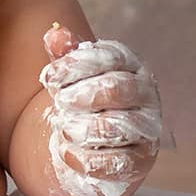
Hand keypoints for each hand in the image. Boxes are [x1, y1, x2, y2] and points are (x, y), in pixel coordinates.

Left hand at [39, 25, 160, 195]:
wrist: (89, 146)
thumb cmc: (81, 101)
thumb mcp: (71, 76)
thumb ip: (64, 54)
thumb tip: (54, 32)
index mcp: (130, 65)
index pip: (110, 56)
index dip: (75, 65)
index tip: (48, 77)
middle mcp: (145, 94)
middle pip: (116, 88)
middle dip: (80, 96)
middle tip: (60, 103)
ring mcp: (147, 128)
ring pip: (116, 126)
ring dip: (81, 128)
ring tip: (63, 128)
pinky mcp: (140, 161)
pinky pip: (115, 162)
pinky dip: (84, 158)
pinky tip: (66, 151)